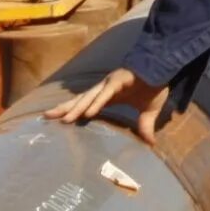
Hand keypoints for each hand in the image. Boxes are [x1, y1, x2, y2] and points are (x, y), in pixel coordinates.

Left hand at [42, 67, 170, 143]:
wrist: (164, 66)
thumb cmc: (154, 86)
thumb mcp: (148, 112)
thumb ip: (145, 126)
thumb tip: (150, 144)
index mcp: (108, 96)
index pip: (85, 104)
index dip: (71, 111)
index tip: (57, 120)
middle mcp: (104, 89)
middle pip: (80, 100)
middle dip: (64, 108)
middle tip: (45, 117)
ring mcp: (110, 84)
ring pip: (89, 98)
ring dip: (76, 108)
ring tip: (63, 119)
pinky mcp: (119, 81)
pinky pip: (105, 94)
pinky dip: (96, 103)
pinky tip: (87, 113)